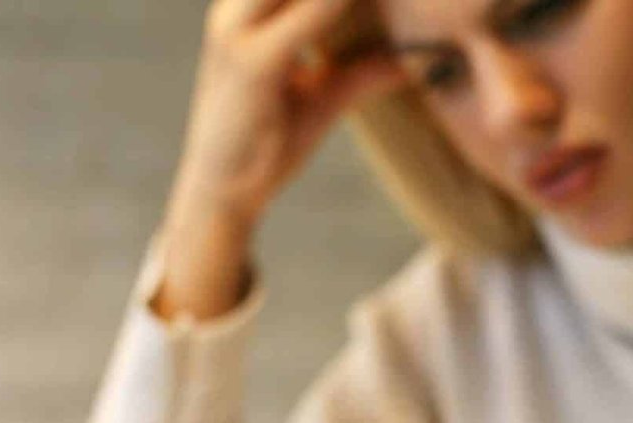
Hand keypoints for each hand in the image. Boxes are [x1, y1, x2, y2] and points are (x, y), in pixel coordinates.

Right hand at [155, 0, 405, 320]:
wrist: (220, 194)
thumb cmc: (267, 144)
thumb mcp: (323, 98)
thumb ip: (363, 71)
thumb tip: (412, 61)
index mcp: (246, 8)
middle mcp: (236, 8)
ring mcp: (239, 30)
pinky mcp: (254, 62)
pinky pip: (313, 13)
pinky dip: (345, 4)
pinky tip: (390, 6)